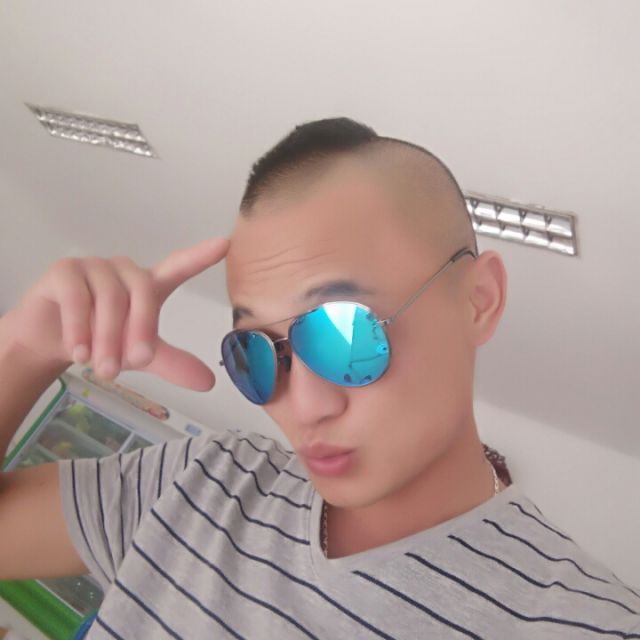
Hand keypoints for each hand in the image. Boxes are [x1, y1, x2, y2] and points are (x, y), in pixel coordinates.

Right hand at [6, 237, 228, 390]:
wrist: (51, 343)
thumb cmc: (102, 342)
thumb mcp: (140, 356)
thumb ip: (173, 363)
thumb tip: (209, 382)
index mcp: (149, 285)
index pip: (178, 266)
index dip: (199, 256)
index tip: (224, 244)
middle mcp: (125, 271)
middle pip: (143, 293)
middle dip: (138, 332)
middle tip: (132, 364)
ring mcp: (95, 266)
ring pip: (109, 299)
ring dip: (106, 338)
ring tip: (100, 367)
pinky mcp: (65, 270)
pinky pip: (77, 298)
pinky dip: (79, 328)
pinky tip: (78, 352)